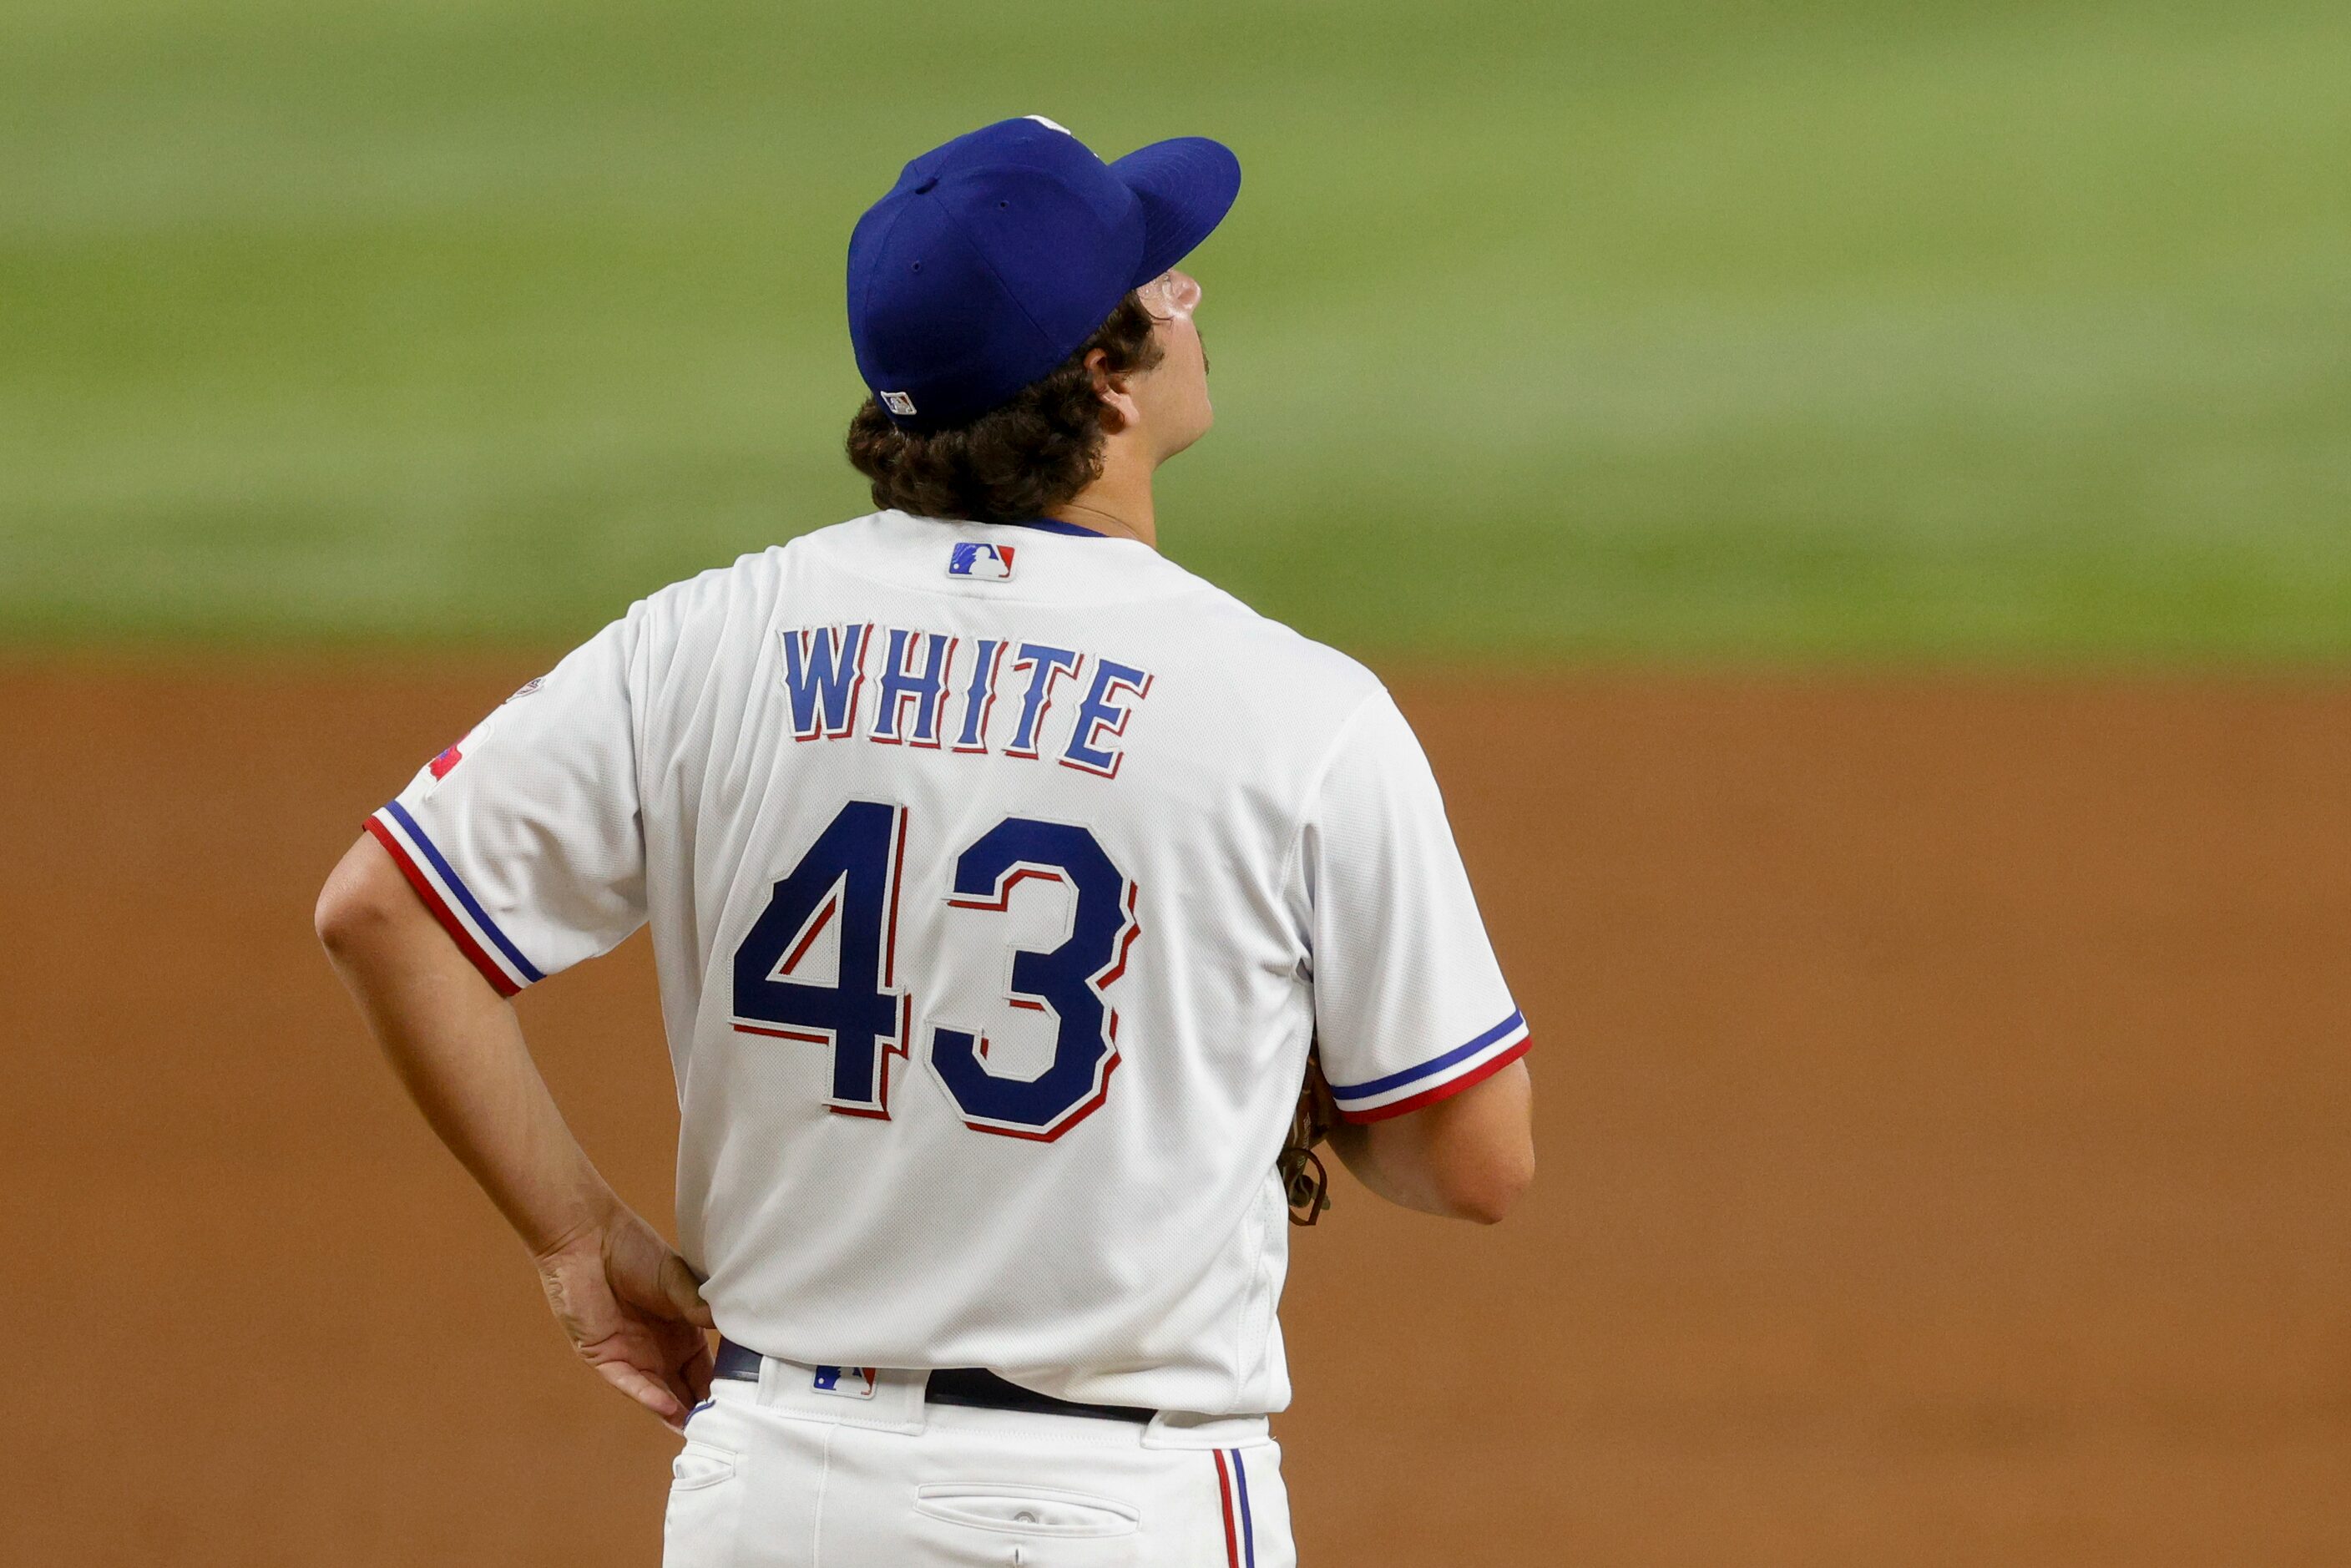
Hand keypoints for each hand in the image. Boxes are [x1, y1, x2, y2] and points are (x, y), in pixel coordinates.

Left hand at [532, 1209, 715, 1432]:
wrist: (588, 1241)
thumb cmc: (635, 1252)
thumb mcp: (677, 1279)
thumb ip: (698, 1305)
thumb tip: (726, 1323)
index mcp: (682, 1332)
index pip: (705, 1368)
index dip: (721, 1385)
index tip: (744, 1403)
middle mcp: (660, 1350)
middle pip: (684, 1388)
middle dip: (700, 1408)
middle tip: (725, 1429)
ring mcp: (633, 1356)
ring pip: (659, 1393)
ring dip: (676, 1412)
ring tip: (698, 1431)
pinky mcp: (605, 1358)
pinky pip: (629, 1383)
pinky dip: (648, 1396)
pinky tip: (668, 1407)